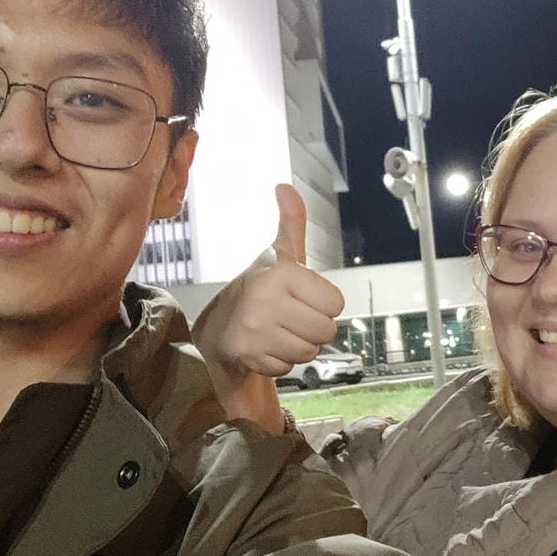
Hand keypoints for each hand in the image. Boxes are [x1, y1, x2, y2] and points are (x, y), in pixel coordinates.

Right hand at [193, 184, 344, 432]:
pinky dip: (281, 361)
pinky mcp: (248, 356)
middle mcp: (265, 300)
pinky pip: (289, 368)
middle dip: (314, 327)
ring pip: (310, 352)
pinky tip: (266, 345)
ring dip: (299, 345)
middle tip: (291, 316)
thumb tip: (285, 187)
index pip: (337, 303)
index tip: (302, 296)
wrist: (219, 324)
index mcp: (281, 273)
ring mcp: (255, 331)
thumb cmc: (261, 287)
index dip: (323, 303)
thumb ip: (291, 222)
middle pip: (327, 331)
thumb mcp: (280, 253)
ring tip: (279, 330)